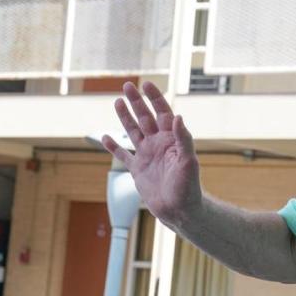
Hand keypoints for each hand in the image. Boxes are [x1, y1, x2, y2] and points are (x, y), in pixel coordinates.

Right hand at [102, 81, 201, 228]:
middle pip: (145, 118)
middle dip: (137, 102)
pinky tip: (106, 137)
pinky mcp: (137, 170)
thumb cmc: (189, 187)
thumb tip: (178, 117)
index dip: (155, 99)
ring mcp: (147, 156)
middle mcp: (159, 144)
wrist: (179, 210)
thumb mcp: (189, 162)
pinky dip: (113, 147)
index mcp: (172, 140)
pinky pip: (123, 155)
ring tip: (118, 101)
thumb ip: (184, 139)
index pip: (163, 113)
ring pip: (133, 131)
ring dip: (125, 117)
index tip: (147, 84)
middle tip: (127, 85)